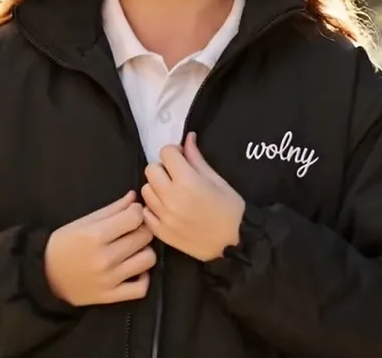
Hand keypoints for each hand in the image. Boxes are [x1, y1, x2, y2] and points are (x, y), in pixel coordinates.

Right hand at [43, 190, 156, 306]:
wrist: (45, 276)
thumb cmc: (63, 244)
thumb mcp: (83, 222)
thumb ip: (112, 209)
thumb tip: (134, 198)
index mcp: (95, 235)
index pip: (135, 218)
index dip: (137, 212)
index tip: (132, 213)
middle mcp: (105, 258)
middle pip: (144, 237)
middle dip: (142, 229)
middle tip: (133, 230)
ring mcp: (109, 280)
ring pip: (147, 260)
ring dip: (144, 251)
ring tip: (134, 249)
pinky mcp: (110, 297)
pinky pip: (141, 289)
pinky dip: (143, 278)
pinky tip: (135, 270)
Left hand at [141, 132, 244, 262]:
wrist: (235, 244)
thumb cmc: (231, 210)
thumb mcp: (218, 181)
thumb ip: (197, 159)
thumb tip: (187, 138)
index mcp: (187, 181)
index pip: (166, 153)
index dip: (174, 152)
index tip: (182, 158)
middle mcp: (170, 197)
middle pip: (151, 169)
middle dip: (163, 168)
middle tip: (176, 176)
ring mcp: (163, 216)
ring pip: (145, 190)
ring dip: (156, 188)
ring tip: (171, 194)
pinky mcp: (161, 232)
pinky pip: (146, 212)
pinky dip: (153, 208)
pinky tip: (167, 210)